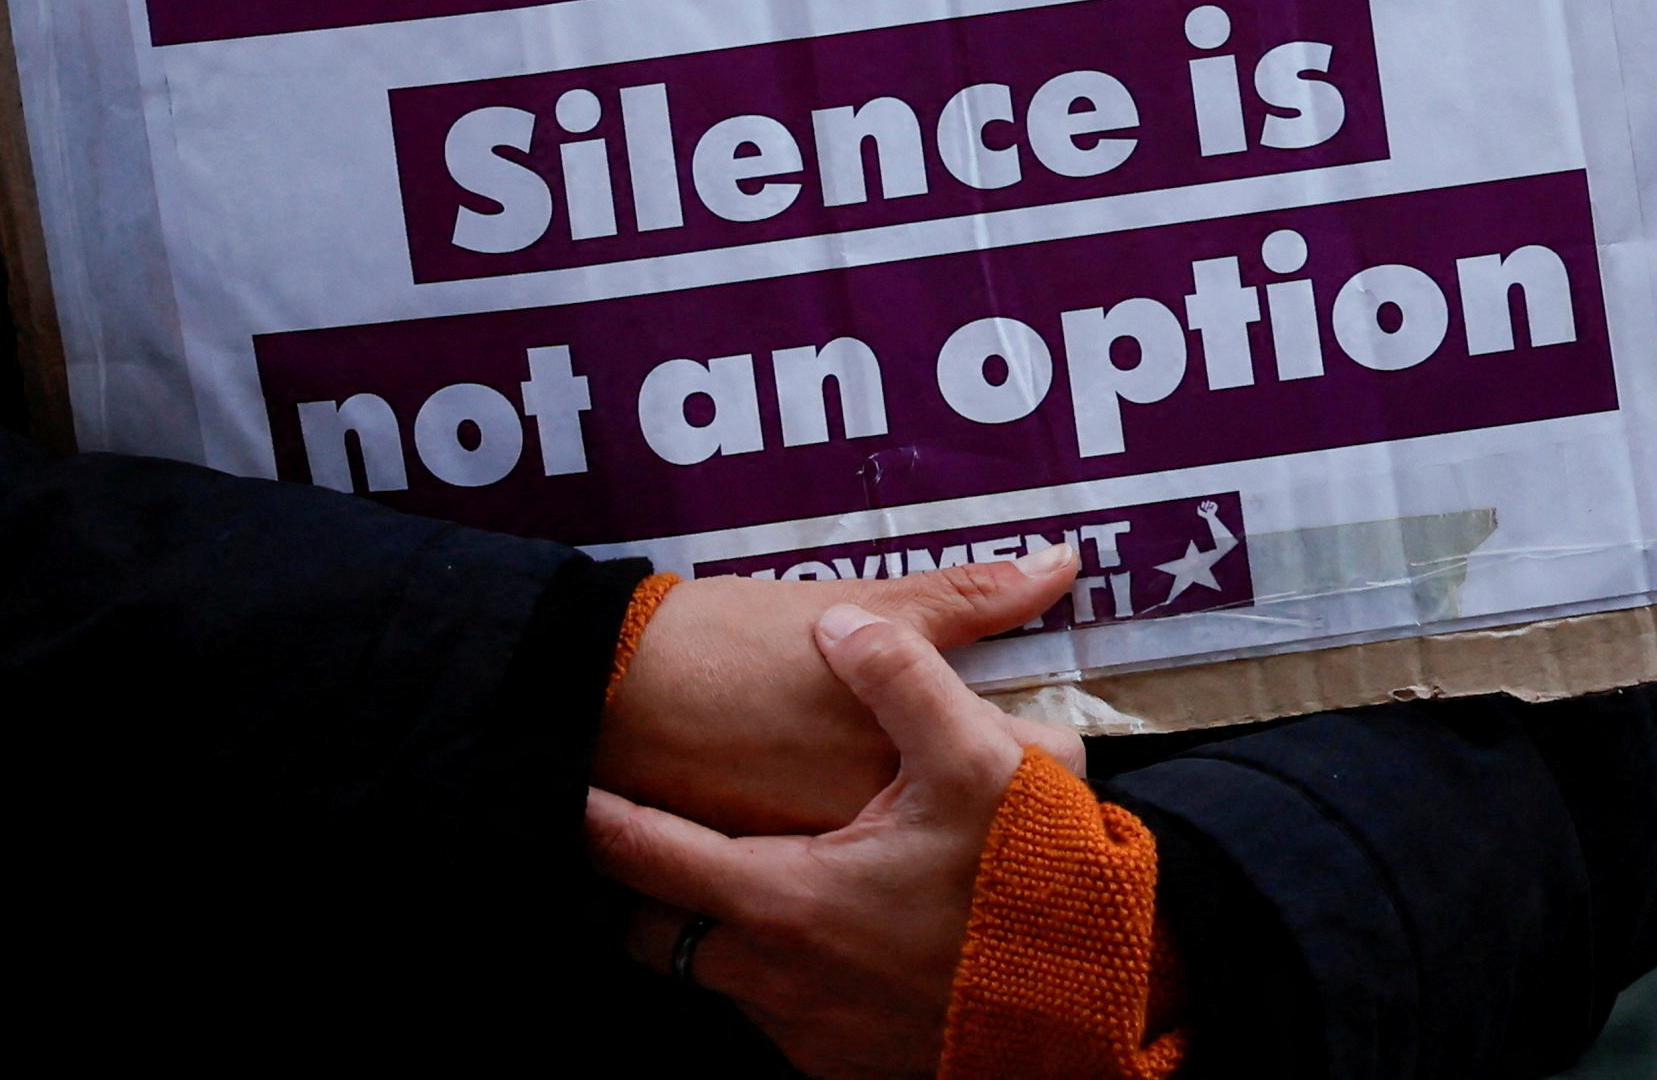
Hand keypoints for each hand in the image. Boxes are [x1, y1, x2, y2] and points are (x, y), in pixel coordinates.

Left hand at [584, 599, 1084, 1079]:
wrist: (1093, 1006)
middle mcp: (774, 977)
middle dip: (634, 889)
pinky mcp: (843, 1065)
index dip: (596, 820)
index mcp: (783, 899)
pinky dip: (764, 973)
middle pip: (654, 934)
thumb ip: (899, 677)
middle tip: (629, 838)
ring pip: (711, 977)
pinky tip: (804, 936)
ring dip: (702, 930)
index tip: (563, 789)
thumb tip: (839, 620)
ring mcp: (805, 1032)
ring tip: (710, 878)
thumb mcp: (973, 762)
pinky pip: (769, 1015)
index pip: (645, 858)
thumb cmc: (1022, 889)